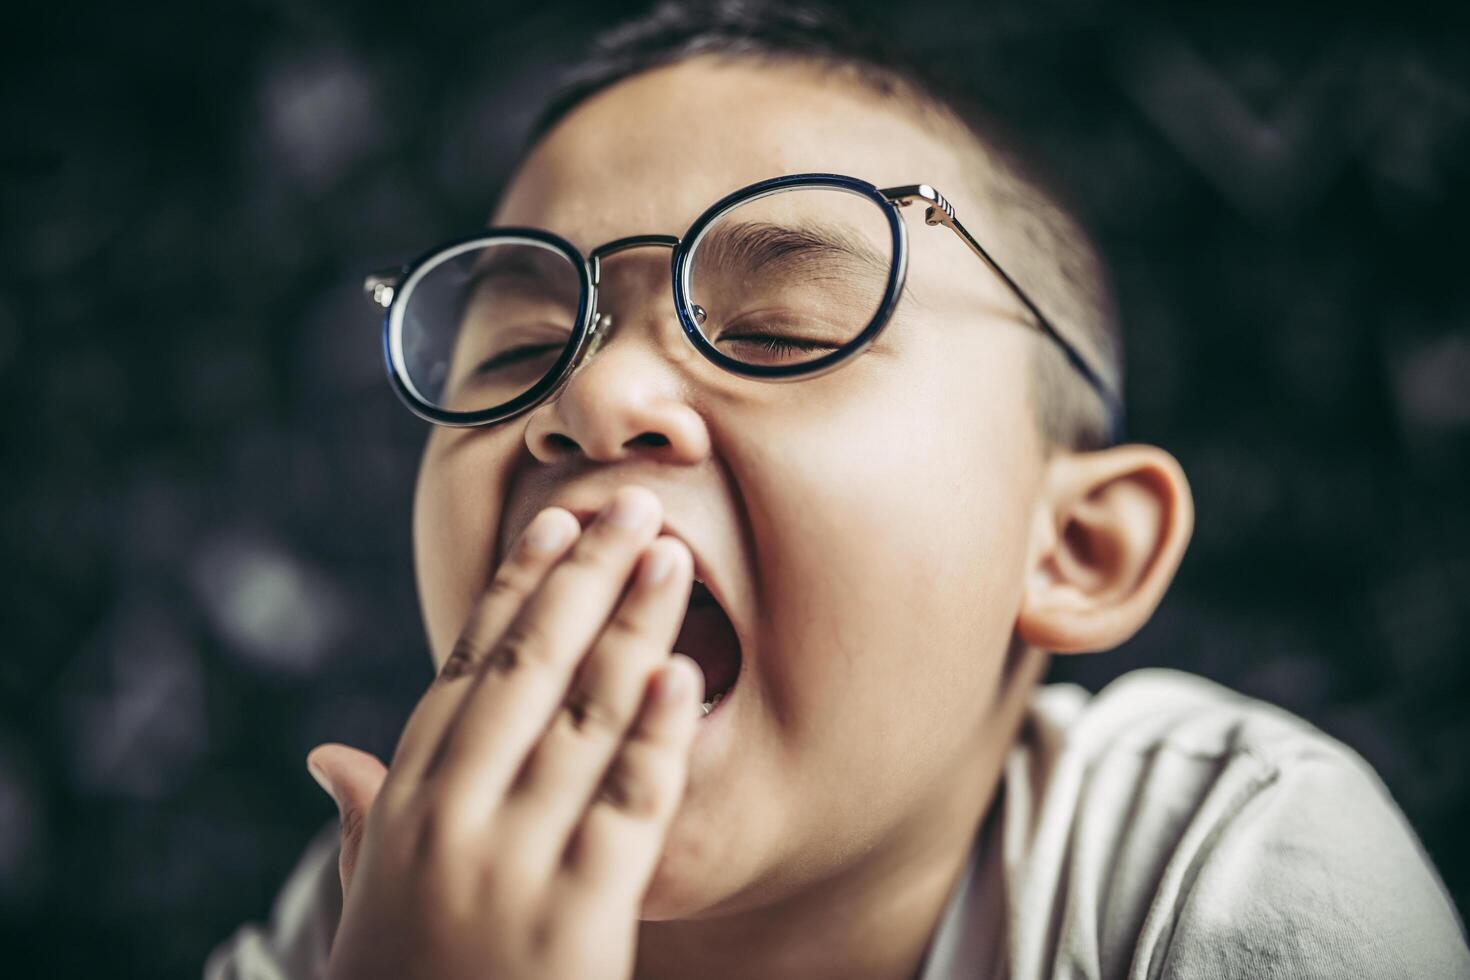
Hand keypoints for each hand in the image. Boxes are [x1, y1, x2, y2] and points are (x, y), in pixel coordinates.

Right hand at [305, 486, 703, 979]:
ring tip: (671, 556)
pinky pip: (626, 811)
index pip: (467, 667)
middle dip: (586, 577)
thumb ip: (363, 820)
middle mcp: (452, 817)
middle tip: (633, 503)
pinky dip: (653, 738)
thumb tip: (328, 754)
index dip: (515, 589)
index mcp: (407, 801)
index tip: (553, 523)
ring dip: (632, 626)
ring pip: (582, 718)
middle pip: (529, 668)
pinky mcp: (576, 922)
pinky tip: (681, 676)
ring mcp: (512, 865)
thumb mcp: (370, 899)